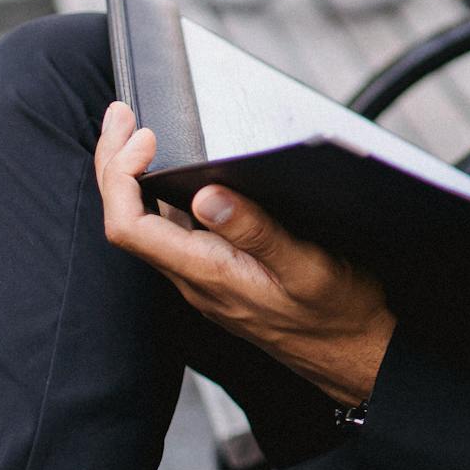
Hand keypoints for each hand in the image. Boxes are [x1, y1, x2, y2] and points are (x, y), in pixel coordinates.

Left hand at [95, 101, 396, 404]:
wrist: (356, 353)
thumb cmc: (338, 314)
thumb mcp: (308, 267)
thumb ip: (257, 233)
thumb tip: (205, 196)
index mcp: (207, 274)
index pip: (130, 227)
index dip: (121, 176)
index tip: (145, 136)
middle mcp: (195, 279)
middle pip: (127, 221)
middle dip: (114, 164)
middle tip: (122, 116)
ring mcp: (205, 279)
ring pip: (146, 227)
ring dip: (133, 178)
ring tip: (139, 135)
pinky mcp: (220, 276)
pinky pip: (173, 234)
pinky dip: (162, 195)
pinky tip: (179, 174)